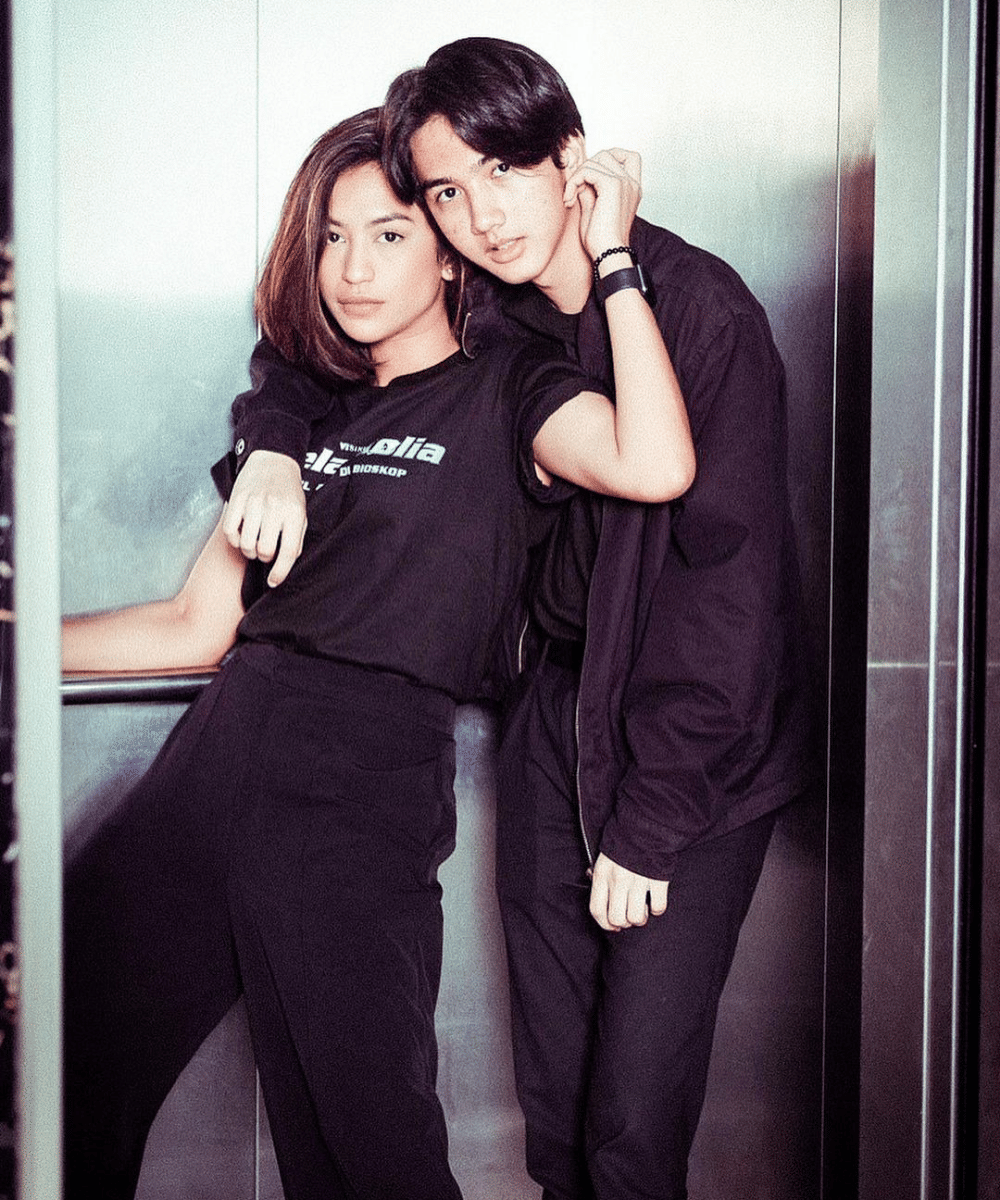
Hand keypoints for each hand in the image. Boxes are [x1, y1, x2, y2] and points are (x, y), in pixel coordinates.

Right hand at [221, 450, 305, 586]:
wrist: (274, 461)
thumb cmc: (288, 492)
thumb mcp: (301, 514)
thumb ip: (295, 539)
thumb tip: (284, 566)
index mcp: (294, 514)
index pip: (288, 551)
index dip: (280, 572)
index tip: (274, 582)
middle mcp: (275, 508)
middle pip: (265, 550)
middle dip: (264, 558)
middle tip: (265, 551)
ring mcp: (254, 502)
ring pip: (246, 544)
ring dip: (248, 551)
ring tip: (254, 543)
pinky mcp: (237, 499)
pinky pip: (229, 531)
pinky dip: (233, 540)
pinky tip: (241, 535)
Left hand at [563, 147, 641, 263]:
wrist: (608, 254)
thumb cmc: (602, 241)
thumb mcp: (593, 210)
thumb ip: (589, 191)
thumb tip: (580, 179)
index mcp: (632, 189)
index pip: (629, 156)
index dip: (609, 157)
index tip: (590, 177)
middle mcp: (631, 183)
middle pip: (607, 154)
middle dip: (586, 168)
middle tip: (575, 191)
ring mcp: (624, 183)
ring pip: (596, 160)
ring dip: (577, 176)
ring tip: (571, 198)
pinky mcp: (613, 185)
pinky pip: (587, 170)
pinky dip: (574, 182)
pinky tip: (570, 199)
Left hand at [589, 851, 668, 932]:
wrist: (644, 825)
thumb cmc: (622, 843)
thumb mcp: (604, 858)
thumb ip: (599, 876)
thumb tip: (592, 884)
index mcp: (602, 875)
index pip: (597, 910)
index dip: (605, 924)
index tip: (613, 926)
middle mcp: (618, 880)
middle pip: (617, 919)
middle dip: (625, 922)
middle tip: (630, 914)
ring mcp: (638, 880)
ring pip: (636, 917)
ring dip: (641, 917)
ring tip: (643, 907)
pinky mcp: (658, 879)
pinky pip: (658, 906)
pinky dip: (658, 908)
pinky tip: (656, 901)